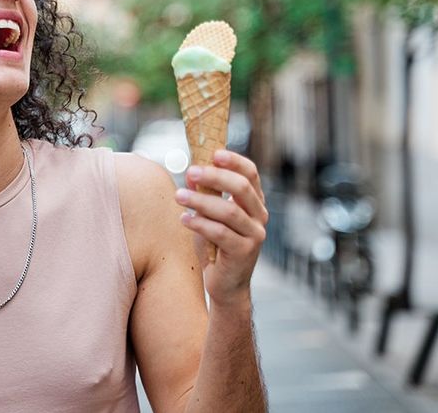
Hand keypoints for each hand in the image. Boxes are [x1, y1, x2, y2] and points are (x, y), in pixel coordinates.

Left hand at [175, 149, 267, 305]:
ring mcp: (255, 235)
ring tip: (178, 196)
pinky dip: (199, 223)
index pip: (251, 174)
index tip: (213, 153)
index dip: (234, 161)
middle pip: (241, 188)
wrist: (226, 285)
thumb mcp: (210, 215)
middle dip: (214, 177)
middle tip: (190, 171)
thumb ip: (205, 195)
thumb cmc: (216, 245)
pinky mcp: (244, 253)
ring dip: (200, 200)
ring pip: (228, 211)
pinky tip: (184, 219)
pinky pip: (220, 233)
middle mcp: (259, 217)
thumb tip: (191, 174)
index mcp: (254, 202)